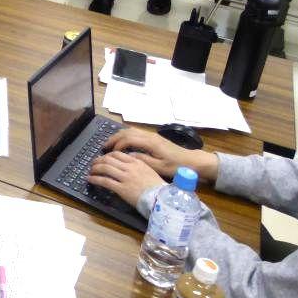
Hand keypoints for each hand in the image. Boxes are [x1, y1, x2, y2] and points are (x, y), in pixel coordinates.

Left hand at [88, 151, 166, 208]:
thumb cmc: (158, 187)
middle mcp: (129, 168)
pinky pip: (104, 181)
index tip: (103, 158)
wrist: (162, 199)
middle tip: (93, 164)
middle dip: (98, 160)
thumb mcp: (150, 171)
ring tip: (91, 170)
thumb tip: (128, 163)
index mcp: (137, 162)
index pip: (117, 154)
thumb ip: (139, 165)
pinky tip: (90, 179)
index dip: (107, 155)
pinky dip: (95, 179)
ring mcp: (125, 178)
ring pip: (105, 168)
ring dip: (95, 168)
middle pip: (108, 159)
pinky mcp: (121, 189)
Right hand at [102, 128, 219, 182]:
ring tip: (110, 144)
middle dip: (114, 138)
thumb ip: (143, 160)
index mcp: (150, 142)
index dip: (117, 146)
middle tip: (104, 146)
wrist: (193, 161)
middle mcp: (149, 136)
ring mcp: (152, 135)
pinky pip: (135, 133)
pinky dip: (126, 136)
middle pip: (127, 132)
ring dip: (119, 136)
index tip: (110, 154)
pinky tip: (123, 143)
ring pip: (131, 130)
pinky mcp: (154, 137)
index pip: (128, 140)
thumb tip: (128, 156)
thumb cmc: (177, 166)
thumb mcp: (160, 167)